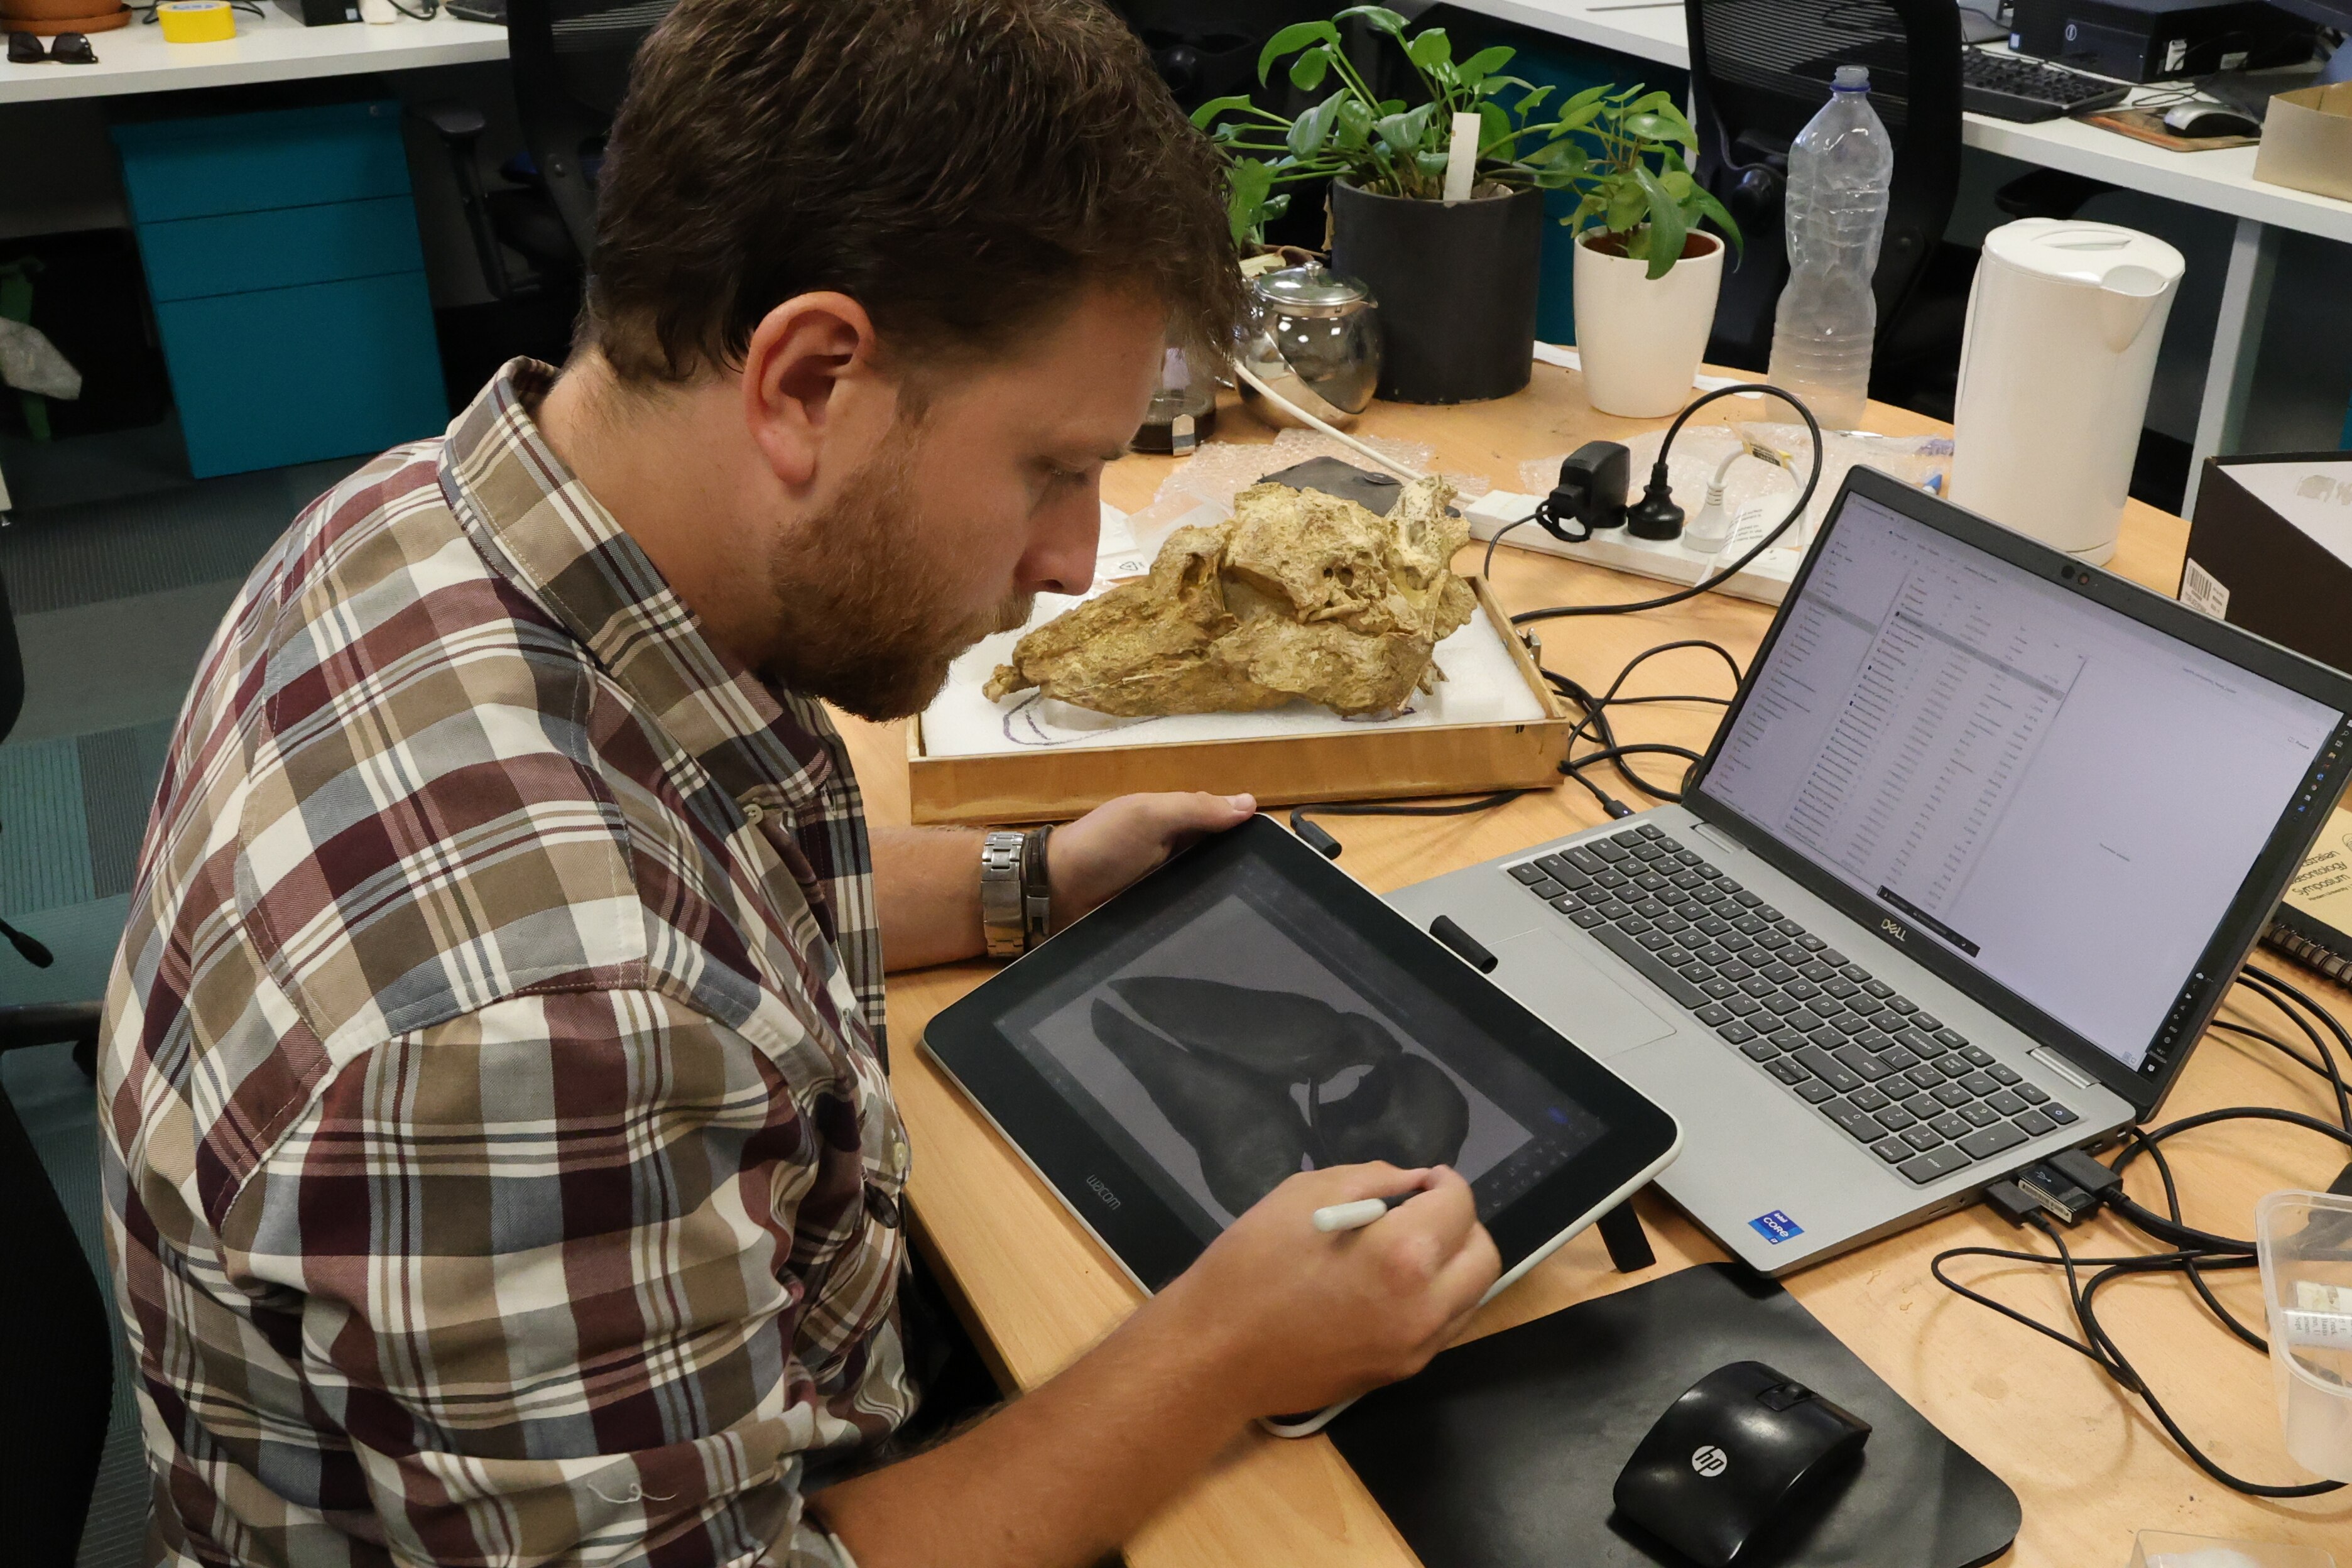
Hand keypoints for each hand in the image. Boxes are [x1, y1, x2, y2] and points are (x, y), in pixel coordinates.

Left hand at [1046, 792, 1255, 927]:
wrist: (1053, 893)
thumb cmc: (1102, 847)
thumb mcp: (1148, 816)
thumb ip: (1195, 809)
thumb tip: (1252, 804)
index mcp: (1175, 820)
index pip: (1225, 824)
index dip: (1251, 835)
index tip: (1283, 857)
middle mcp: (1176, 852)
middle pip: (1221, 860)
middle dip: (1246, 875)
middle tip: (1275, 899)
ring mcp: (1167, 886)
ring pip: (1209, 891)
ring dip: (1228, 903)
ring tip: (1261, 925)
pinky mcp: (1157, 915)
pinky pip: (1189, 916)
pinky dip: (1204, 923)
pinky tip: (1229, 939)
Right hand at [1151, 1163, 1499, 1420]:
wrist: (1214, 1355)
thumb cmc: (1250, 1265)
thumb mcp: (1302, 1195)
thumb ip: (1370, 1178)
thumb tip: (1411, 1182)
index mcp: (1403, 1256)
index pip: (1458, 1207)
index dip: (1445, 1183)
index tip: (1424, 1179)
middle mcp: (1425, 1309)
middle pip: (1484, 1257)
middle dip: (1462, 1224)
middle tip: (1423, 1210)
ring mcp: (1415, 1350)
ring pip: (1470, 1297)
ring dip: (1453, 1264)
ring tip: (1407, 1247)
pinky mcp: (1398, 1374)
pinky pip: (1441, 1327)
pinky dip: (1433, 1298)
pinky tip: (1389, 1284)